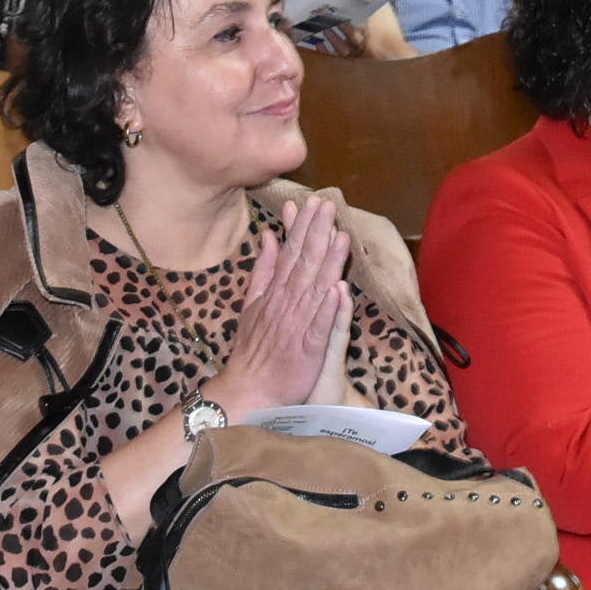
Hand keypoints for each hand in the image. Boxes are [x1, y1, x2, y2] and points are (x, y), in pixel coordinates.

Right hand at [206, 197, 352, 418]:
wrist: (249, 387)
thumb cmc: (253, 347)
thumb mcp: (251, 301)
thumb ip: (263, 268)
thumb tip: (268, 235)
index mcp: (276, 290)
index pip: (291, 252)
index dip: (304, 227)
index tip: (314, 202)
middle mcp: (287, 302)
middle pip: (304, 262)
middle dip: (317, 233)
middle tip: (328, 206)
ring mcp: (298, 323)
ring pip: (315, 288)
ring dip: (328, 262)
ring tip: (341, 236)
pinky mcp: (308, 347)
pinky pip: (320, 324)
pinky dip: (328, 307)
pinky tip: (338, 289)